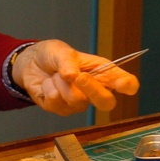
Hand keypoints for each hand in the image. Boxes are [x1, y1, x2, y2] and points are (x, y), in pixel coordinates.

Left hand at [12, 40, 139, 113]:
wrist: (31, 62)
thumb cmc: (53, 55)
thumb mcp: (62, 51)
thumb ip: (68, 62)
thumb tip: (72, 75)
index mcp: (104, 73)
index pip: (126, 84)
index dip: (128, 86)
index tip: (124, 84)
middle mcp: (95, 91)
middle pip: (106, 103)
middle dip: (92, 90)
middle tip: (79, 76)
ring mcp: (78, 103)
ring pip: (76, 100)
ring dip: (61, 83)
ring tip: (56, 75)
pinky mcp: (61, 109)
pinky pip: (56, 102)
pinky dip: (48, 88)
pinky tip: (48, 84)